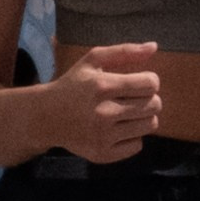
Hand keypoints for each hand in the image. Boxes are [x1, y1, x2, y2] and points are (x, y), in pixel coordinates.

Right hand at [53, 40, 162, 162]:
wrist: (45, 117)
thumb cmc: (73, 85)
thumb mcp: (92, 60)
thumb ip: (124, 51)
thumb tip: (154, 46)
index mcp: (102, 86)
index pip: (151, 84)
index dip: (150, 81)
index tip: (139, 82)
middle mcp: (104, 112)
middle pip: (154, 105)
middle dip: (149, 98)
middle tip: (133, 98)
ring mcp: (103, 136)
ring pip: (150, 125)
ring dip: (143, 117)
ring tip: (127, 112)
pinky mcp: (103, 154)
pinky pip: (138, 145)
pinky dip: (132, 136)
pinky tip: (118, 129)